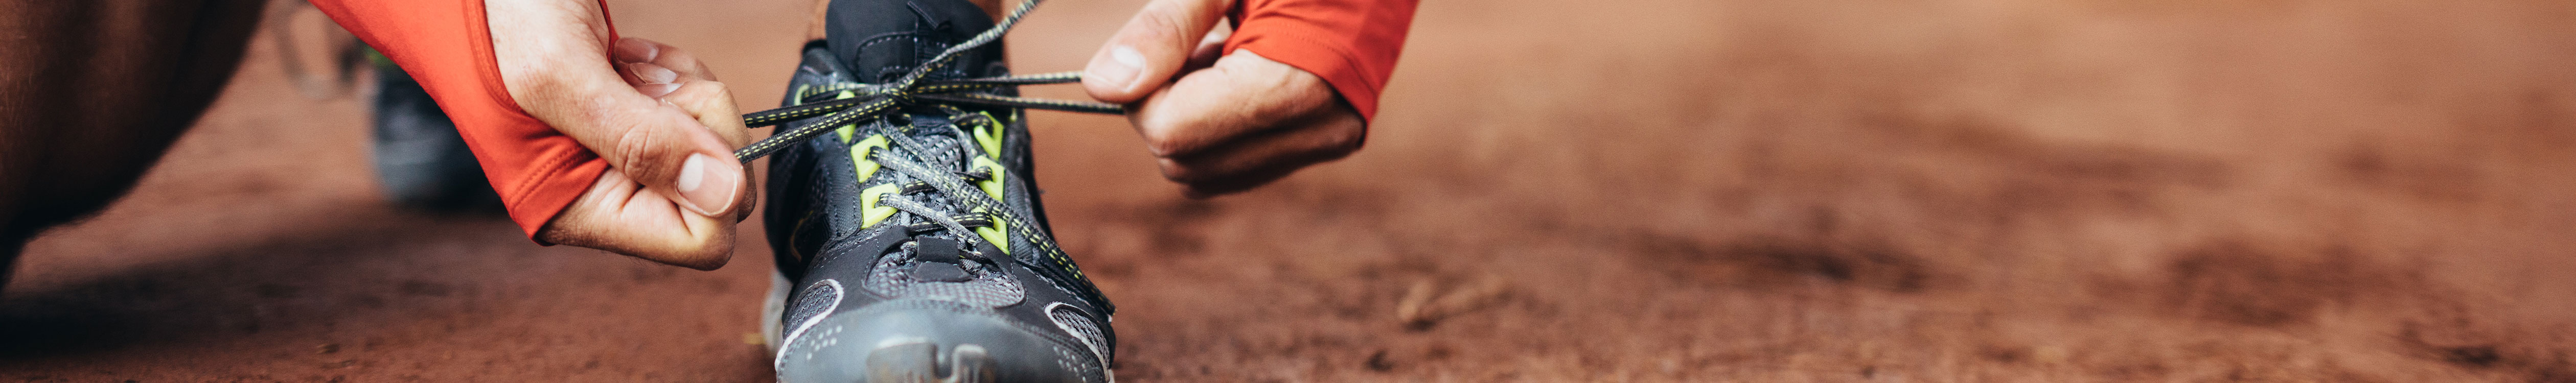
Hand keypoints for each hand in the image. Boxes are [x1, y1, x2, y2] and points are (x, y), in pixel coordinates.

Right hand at [486, 0, 753, 268]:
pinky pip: (696, 116)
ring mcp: (618, 162)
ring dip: (684, 92)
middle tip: (641, 82)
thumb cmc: (494, 21)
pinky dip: (677, 78)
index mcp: (576, 211)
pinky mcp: (631, 127)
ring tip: (624, 63)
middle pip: (718, 193)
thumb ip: (641, 140)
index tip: (670, 117)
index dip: (711, 180)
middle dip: (699, 124)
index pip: (701, 241)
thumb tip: (723, 196)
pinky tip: (630, 58)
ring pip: (713, 148)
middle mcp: (601, 198)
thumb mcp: (561, 73)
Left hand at [1082, 0, 1365, 195]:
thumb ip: (1163, 29)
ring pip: (1205, 175)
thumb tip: (1102, 87)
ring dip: (1188, 121)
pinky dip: (1216, 129)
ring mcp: (1326, 142)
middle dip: (1164, 108)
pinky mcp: (1324, 143)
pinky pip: (1238, 166)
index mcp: (1296, 87)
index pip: (1172, 133)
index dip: (1145, 90)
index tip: (1169, 43)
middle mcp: (1318, 130)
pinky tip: (1235, 74)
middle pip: (1184, 164)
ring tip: (1216, 55)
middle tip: (1192, 45)